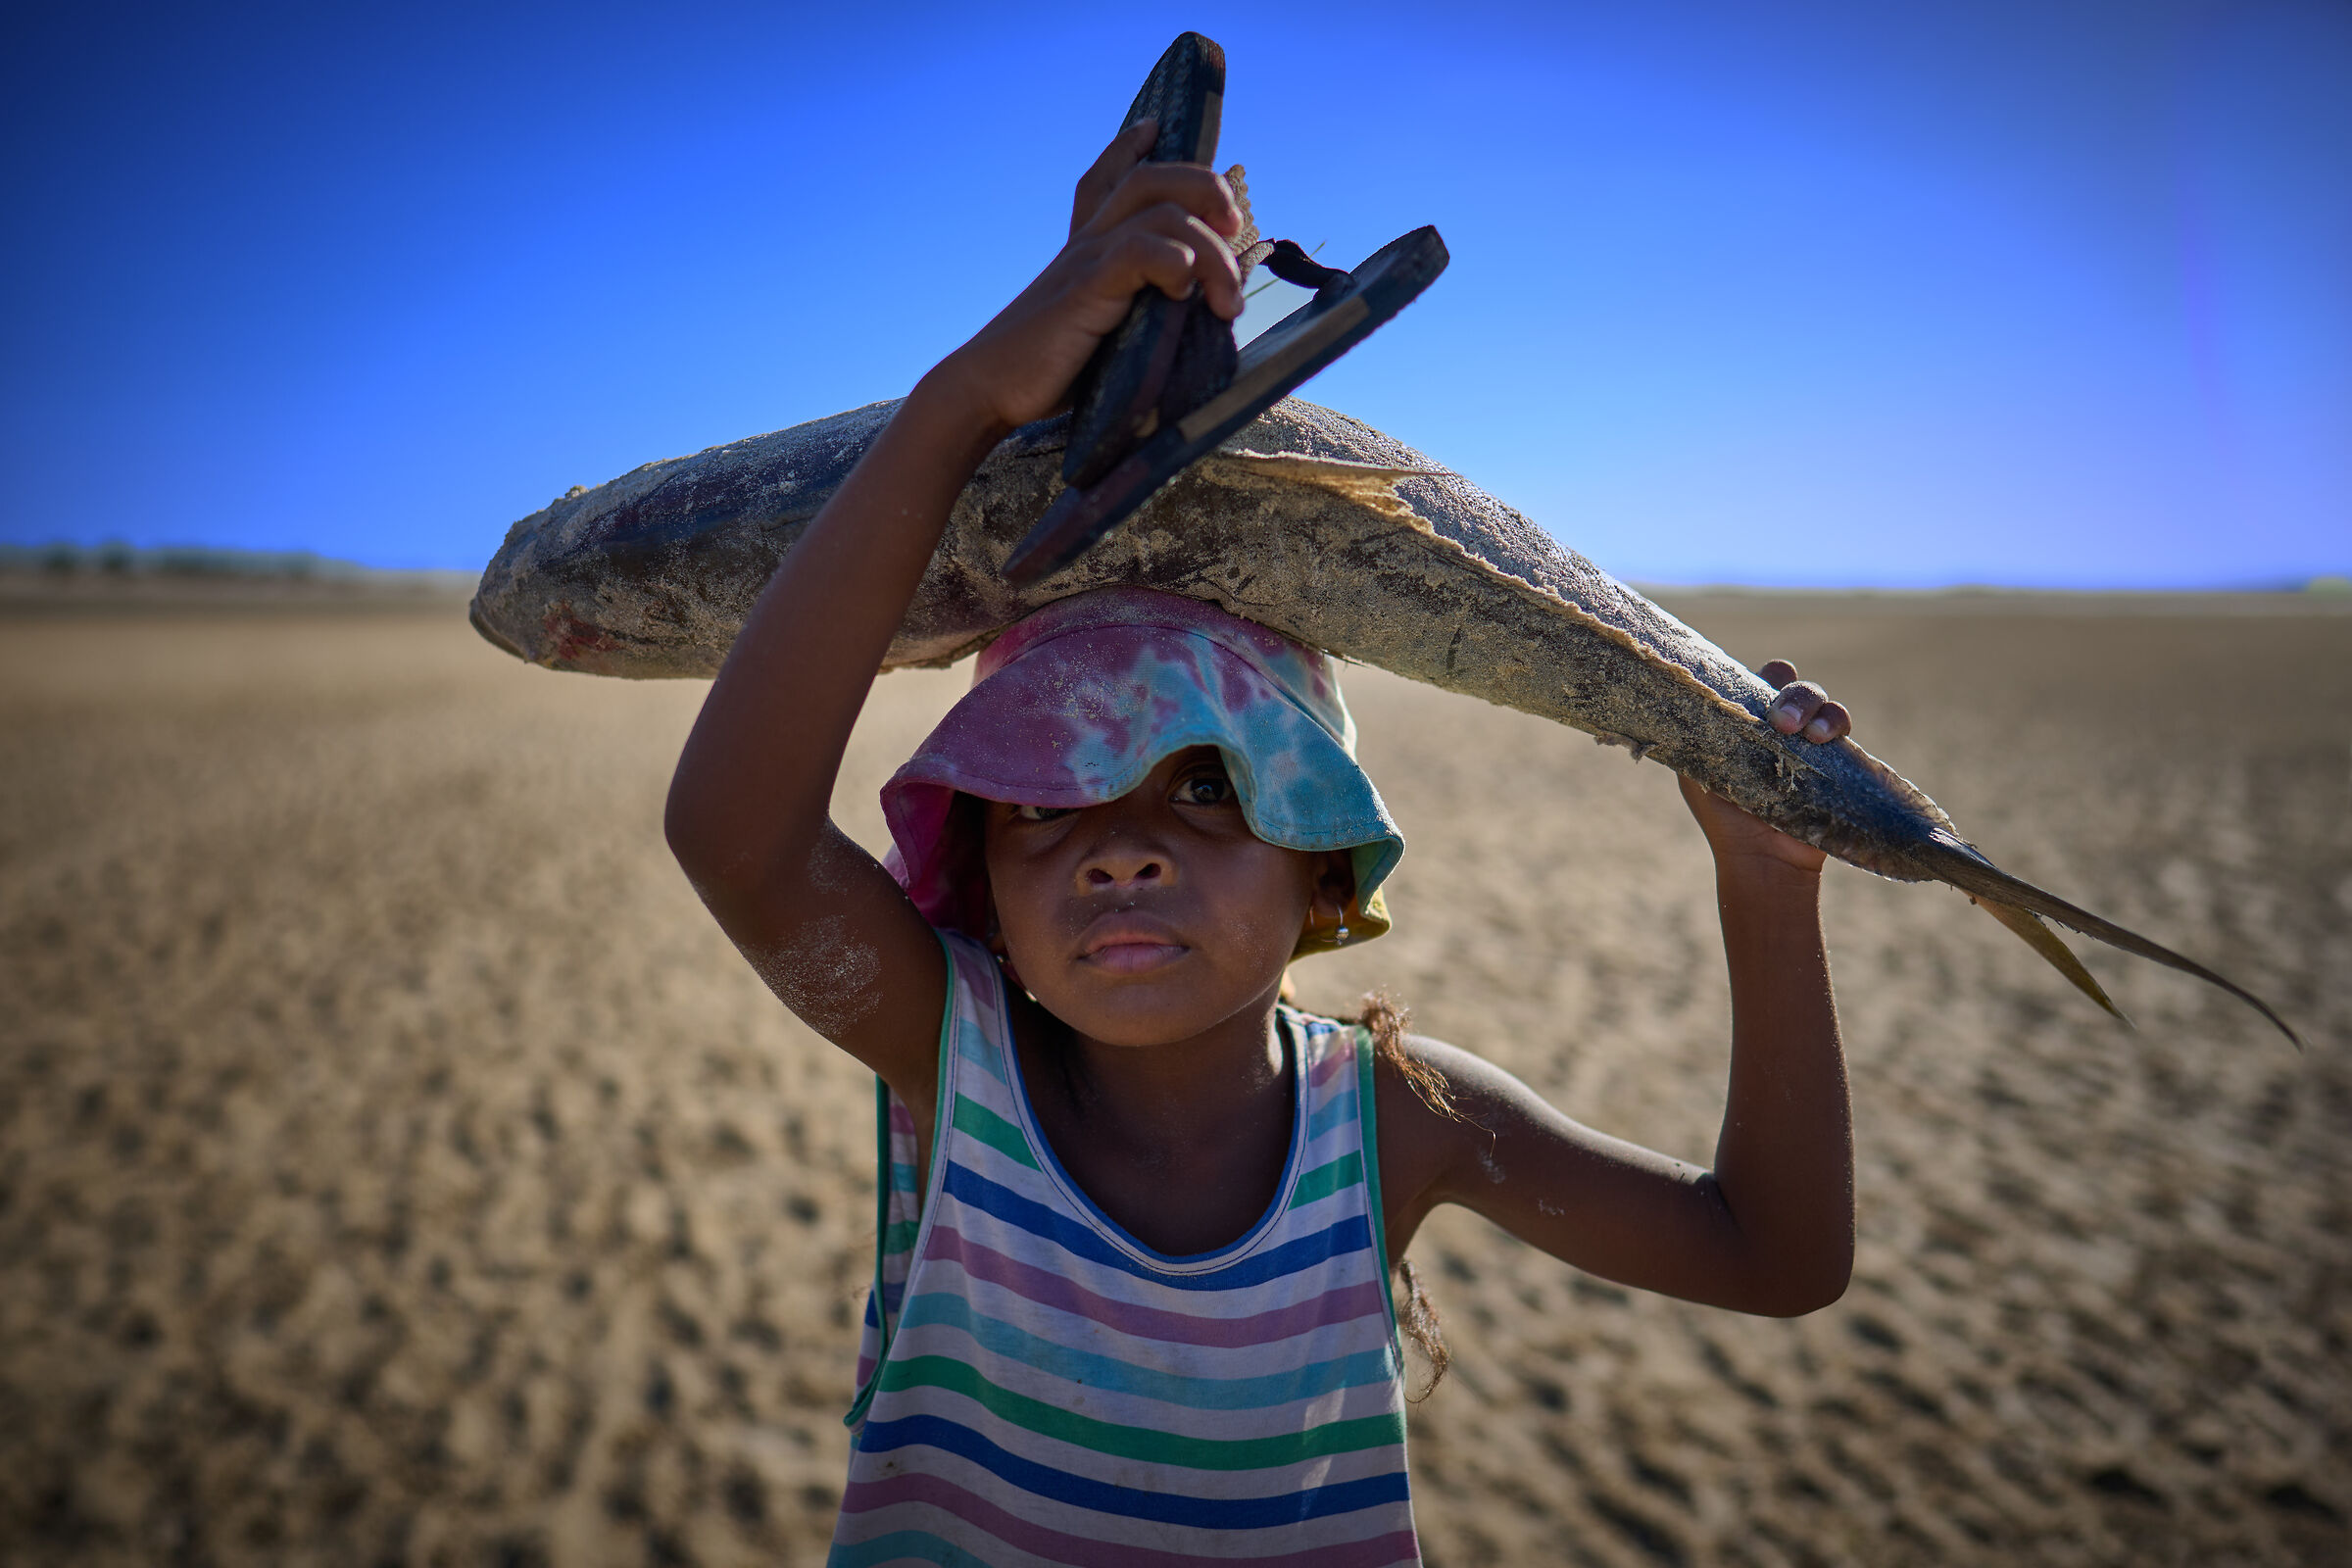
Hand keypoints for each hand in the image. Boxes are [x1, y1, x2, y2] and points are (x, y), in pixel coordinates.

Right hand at [924, 119, 1244, 435]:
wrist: (990, 388)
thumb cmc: (1046, 371)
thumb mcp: (1097, 331)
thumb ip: (1133, 311)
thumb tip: (1184, 315)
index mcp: (1086, 248)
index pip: (1106, 177)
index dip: (1128, 145)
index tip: (1154, 127)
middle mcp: (1087, 242)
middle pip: (1152, 178)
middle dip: (1206, 189)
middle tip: (1235, 229)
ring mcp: (1086, 259)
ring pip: (1165, 214)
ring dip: (1214, 254)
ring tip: (1227, 303)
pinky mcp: (1086, 287)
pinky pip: (1141, 250)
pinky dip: (1177, 263)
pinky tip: (1187, 294)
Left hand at [1677, 659, 1853, 875]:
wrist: (1762, 859)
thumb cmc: (1723, 816)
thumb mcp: (1699, 771)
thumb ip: (1698, 734)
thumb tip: (1682, 696)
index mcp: (1744, 721)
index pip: (1755, 681)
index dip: (1759, 676)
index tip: (1757, 685)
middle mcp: (1778, 725)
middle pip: (1790, 685)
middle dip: (1792, 695)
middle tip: (1782, 723)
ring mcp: (1808, 739)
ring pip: (1820, 700)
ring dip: (1816, 707)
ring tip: (1810, 735)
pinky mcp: (1836, 757)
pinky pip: (1841, 724)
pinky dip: (1836, 722)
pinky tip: (1827, 738)